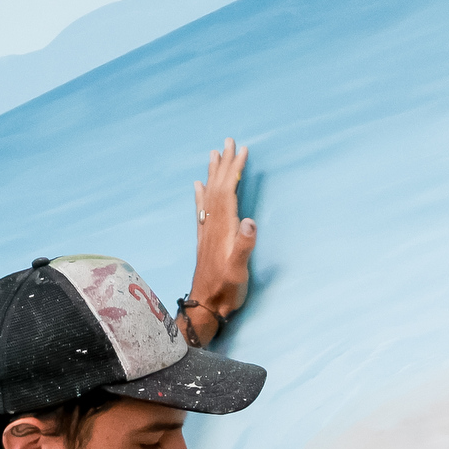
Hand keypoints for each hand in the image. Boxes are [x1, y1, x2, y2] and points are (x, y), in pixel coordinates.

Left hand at [189, 139, 257, 333]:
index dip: (234, 170)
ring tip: (213, 154)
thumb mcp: (239, 270)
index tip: (241, 150)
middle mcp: (213, 225)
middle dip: (223, 163)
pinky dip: (201, 194)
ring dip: (212, 173)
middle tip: (227, 141)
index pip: (228, 191)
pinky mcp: (205, 239)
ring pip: (209, 194)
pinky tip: (198, 186)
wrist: (206, 307)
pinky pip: (202, 210)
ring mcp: (207, 232)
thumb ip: (244, 246)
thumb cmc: (226, 290)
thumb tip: (249, 221)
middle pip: (217, 187)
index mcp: (223, 228)